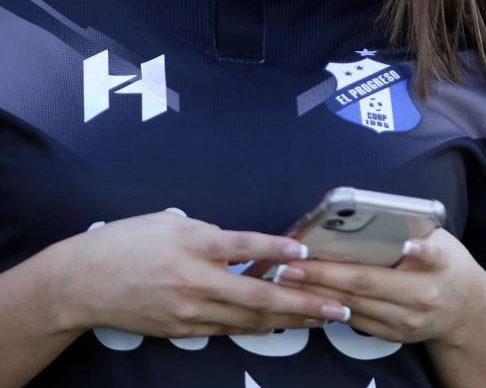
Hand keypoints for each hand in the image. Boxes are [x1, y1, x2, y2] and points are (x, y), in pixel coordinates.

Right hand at [49, 211, 350, 338]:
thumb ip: (207, 233)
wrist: (83, 282)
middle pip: (258, 293)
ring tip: (321, 317)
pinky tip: (279, 324)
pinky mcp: (183, 330)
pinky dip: (256, 326)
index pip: (245, 245)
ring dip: (288, 319)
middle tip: (337, 306)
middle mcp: (196, 279)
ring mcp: (190, 310)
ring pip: (249, 318)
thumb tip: (236, 245)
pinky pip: (228, 329)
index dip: (278, 248)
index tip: (308, 252)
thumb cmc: (125, 241)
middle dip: (302, 302)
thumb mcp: (169, 222)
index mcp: (193, 243)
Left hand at [273, 227, 485, 345]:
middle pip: (368, 283)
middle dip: (326, 274)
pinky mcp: (396, 335)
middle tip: (293, 263)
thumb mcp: (443, 240)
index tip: (402, 245)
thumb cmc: (448, 263)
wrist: (466, 311)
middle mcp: (422, 296)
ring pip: (356, 305)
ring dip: (319, 292)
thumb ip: (420, 232)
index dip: (416, 250)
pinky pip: (357, 321)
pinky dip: (331, 307)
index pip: (426, 255)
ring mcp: (408, 321)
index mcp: (438, 265)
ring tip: (289, 278)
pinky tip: (307, 295)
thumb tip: (382, 216)